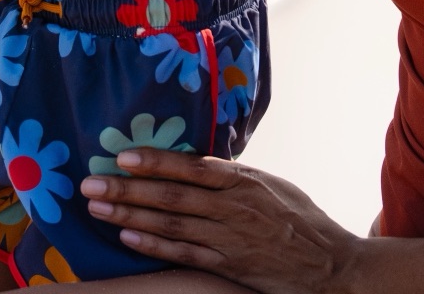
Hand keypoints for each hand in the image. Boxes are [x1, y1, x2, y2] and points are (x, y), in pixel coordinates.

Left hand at [78, 149, 361, 293]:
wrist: (333, 266)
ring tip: (98, 209)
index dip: (155, 161)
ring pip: (171, 224)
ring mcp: (230, 239)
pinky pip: (185, 254)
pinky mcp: (229, 266)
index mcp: (244, 181)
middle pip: (172, 195)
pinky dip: (154, 246)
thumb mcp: (272, 185)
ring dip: (130, 216)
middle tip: (90, 183)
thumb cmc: (302, 220)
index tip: (122, 156)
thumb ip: (234, 175)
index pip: (191, 167)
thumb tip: (198, 161)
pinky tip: (128, 238)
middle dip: (127, 189)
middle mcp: (234, 207)